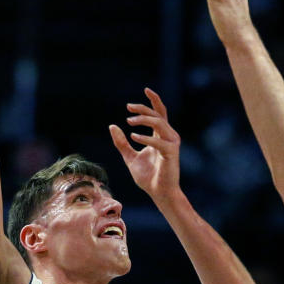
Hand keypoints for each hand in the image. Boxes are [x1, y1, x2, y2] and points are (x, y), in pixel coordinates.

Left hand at [109, 88, 181, 202]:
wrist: (159, 193)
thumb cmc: (148, 177)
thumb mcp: (130, 157)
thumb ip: (122, 143)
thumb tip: (112, 126)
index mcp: (160, 136)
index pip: (160, 113)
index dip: (154, 100)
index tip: (145, 89)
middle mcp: (168, 137)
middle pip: (158, 115)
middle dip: (144, 108)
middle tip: (128, 108)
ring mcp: (171, 144)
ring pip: (160, 123)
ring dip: (144, 120)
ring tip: (130, 121)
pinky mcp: (171, 153)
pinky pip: (159, 141)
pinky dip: (146, 138)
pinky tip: (133, 137)